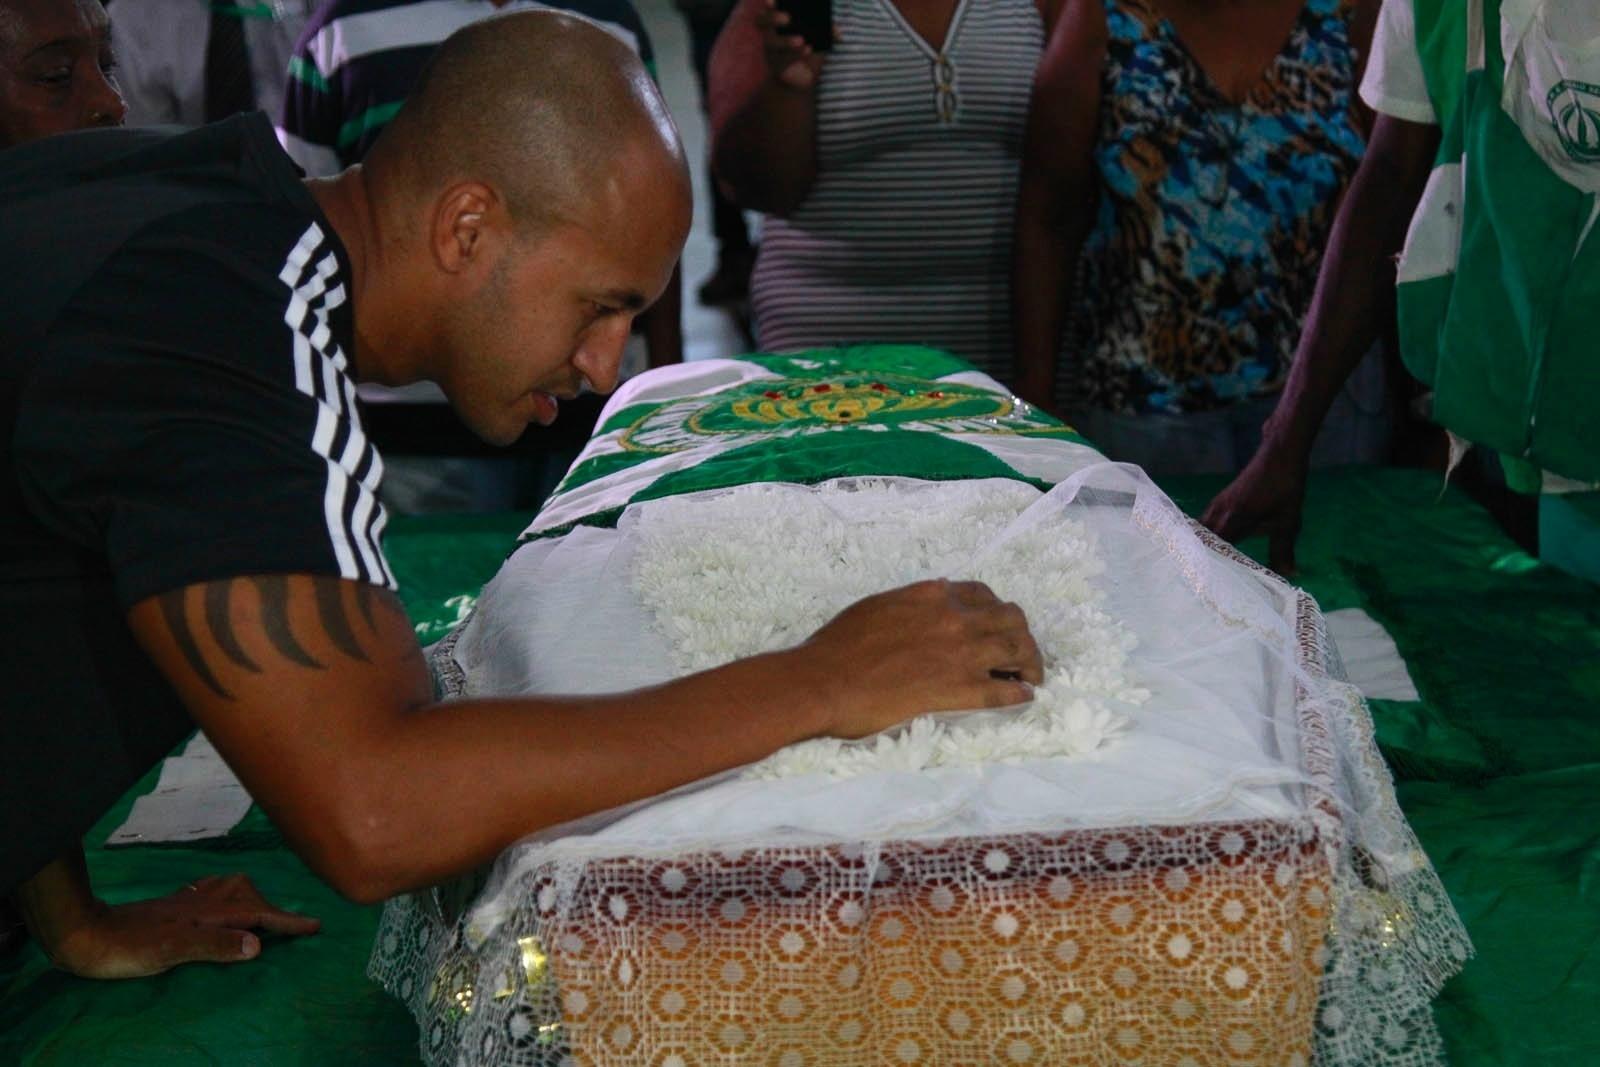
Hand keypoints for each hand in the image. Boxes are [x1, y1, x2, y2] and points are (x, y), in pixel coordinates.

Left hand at [38, 874, 320, 979]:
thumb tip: (259, 944)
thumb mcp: (172, 951)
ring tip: (264, 913)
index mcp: (208, 913)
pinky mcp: (172, 907)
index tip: (316, 926)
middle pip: (250, 896)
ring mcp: (185, 902)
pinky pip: (212, 892)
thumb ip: (215, 945)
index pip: (258, 914)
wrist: (86, 935)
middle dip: (274, 907)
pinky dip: (228, 896)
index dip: (287, 922)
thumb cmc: (129, 948)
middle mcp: (201, 902)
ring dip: (253, 898)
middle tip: (294, 926)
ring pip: (232, 890)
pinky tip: (221, 905)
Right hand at [756, 0, 827, 89]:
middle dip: (773, 18)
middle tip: (788, 18)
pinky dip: (794, 55)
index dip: (768, 3)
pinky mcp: (776, 68)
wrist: (804, 79)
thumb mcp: (820, 38)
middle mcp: (770, 35)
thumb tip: (838, 33)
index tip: (771, 0)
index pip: (768, 8)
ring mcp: (771, 52)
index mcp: (778, 22)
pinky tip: (807, 50)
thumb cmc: (809, 51)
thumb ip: (828, 32)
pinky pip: (781, 60)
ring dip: (786, 41)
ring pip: (771, 43)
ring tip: (801, 40)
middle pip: (761, 21)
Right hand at [798, 579, 1042, 736]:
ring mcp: (962, 654)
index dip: (995, 611)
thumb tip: (934, 597)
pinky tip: (1023, 698)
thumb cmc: (838, 645)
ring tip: (1030, 677)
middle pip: (1011, 619)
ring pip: (1018, 650)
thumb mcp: (879, 604)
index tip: (994, 626)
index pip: (983, 595)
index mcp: (934, 595)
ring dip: (1030, 663)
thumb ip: (914, 601)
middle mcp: (956, 618)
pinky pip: (1006, 690)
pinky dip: (1020, 694)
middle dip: (1021, 634)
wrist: (825, 681)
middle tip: (1020, 653)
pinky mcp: (960, 690)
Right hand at [1201, 441, 1308, 575]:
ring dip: (1200, 547)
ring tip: (1200, 568)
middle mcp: (1219, 513)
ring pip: (1200, 531)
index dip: (1210, 568)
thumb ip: (1283, 550)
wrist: (1280, 454)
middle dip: (1199, 560)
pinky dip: (1204, 537)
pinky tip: (1210, 547)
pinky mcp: (1220, 501)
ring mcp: (1217, 505)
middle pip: (1199, 542)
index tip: (1206, 586)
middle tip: (1198, 582)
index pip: (1214, 550)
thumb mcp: (1288, 522)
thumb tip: (1289, 576)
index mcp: (1233, 520)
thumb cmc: (1285, 487)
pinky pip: (1204, 523)